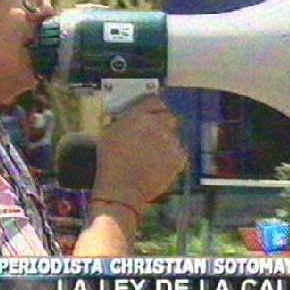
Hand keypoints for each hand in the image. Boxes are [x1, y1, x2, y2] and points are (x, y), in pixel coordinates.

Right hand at [91, 95, 187, 217]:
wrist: (122, 189)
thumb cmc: (111, 164)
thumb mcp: (109, 134)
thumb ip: (125, 120)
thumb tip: (134, 116)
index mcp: (139, 116)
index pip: (156, 101)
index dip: (157, 107)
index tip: (156, 112)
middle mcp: (157, 124)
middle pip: (170, 117)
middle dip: (165, 125)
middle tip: (156, 137)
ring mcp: (170, 141)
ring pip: (175, 136)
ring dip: (168, 143)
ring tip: (154, 157)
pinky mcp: (179, 157)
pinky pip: (181, 152)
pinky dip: (174, 158)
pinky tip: (161, 165)